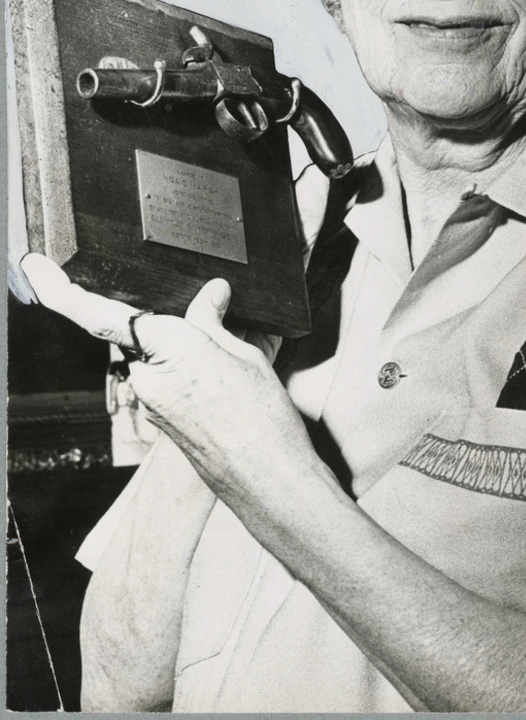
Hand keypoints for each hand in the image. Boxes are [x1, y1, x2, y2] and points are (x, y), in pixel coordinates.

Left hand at [20, 254, 328, 542]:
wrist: (267, 481)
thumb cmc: (261, 422)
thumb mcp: (244, 355)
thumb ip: (214, 320)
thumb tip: (211, 295)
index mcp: (168, 351)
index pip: (101, 316)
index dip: (62, 291)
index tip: (35, 268)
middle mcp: (148, 379)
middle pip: (141, 330)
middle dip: (173, 322)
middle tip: (217, 333)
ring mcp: (151, 403)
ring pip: (157, 354)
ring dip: (187, 350)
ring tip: (234, 370)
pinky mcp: (161, 420)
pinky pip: (168, 378)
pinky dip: (193, 372)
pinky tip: (227, 384)